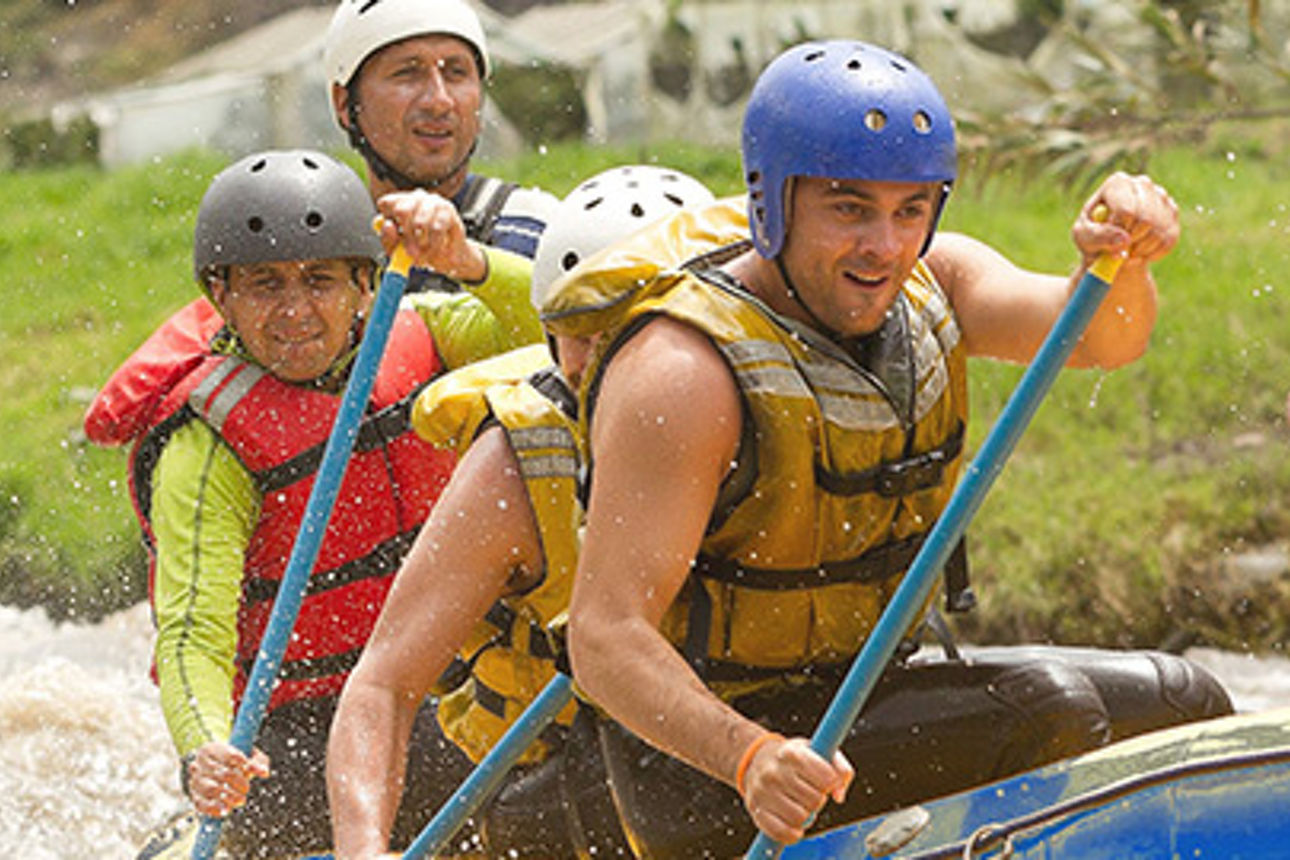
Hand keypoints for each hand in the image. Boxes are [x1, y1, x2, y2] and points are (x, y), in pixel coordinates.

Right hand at [186, 741, 270, 817]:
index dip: (242, 764)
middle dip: (237, 783)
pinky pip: (201, 804)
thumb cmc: (235, 762)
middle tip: (246, 789)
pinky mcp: (194, 796)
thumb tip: (264, 772)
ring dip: (228, 796)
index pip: (229, 756)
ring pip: (210, 789)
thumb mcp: (248, 756)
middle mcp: (199, 764)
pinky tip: (225, 810)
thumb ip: (258, 762)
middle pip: (221, 774)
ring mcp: (194, 781)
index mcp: (211, 749)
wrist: (216, 770)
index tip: (250, 771)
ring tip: (240, 800)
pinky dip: (214, 808)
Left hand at [376, 189, 486, 281]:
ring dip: (422, 245)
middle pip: (401, 210)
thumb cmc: (420, 249)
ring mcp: (432, 201)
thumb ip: (388, 238)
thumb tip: (388, 225)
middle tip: (411, 253)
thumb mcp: (398, 249)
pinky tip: (436, 250)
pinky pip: (437, 228)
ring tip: (425, 255)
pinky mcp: (448, 209)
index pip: (386, 203)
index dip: (389, 221)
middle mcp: (415, 198)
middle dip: (406, 236)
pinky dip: (435, 245)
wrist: (447, 257)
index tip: (396, 238)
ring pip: (420, 222)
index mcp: (398, 204)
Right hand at [739, 734, 853, 844]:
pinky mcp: (756, 810)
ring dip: (806, 816)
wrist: (757, 760)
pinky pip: (782, 833)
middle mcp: (774, 771)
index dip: (832, 783)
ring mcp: (762, 792)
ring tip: (800, 805)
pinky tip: (794, 824)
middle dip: (819, 799)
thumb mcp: (817, 750)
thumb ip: (840, 768)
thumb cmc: (794, 759)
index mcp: (792, 753)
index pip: (827, 778)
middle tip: (811, 792)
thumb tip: (839, 795)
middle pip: (815, 800)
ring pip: (800, 818)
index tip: (826, 780)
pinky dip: (793, 833)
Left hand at [1072, 172, 1179, 267]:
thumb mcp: (1084, 237)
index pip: (1125, 210)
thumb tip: (1124, 240)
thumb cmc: (1092, 238)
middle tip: (1119, 253)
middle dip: (1131, 243)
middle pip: (1145, 219)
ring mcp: (1161, 196)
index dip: (1118, 235)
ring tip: (1126, 253)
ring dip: (1141, 250)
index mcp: (1117, 183)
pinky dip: (1153, 253)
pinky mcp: (1173, 212)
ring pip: (1159, 230)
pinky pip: (1170, 238)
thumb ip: (1098, 236)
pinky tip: (1140, 254)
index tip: (1110, 247)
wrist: (1111, 247)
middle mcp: (1142, 184)